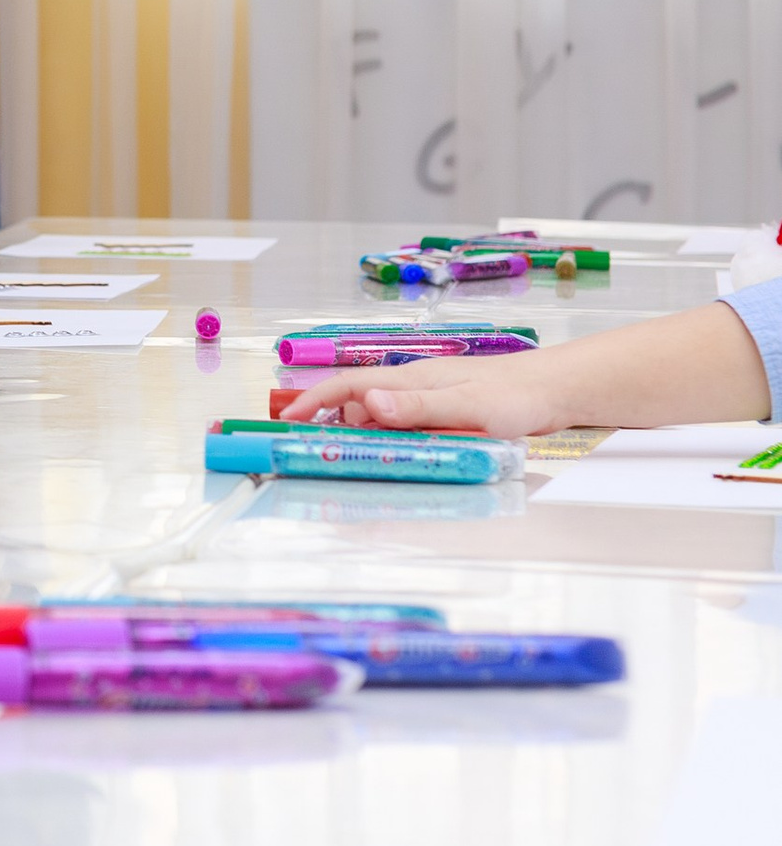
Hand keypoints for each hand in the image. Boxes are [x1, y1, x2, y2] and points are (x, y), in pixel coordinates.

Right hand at [276, 359, 560, 440]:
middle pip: (359, 405)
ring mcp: (429, 402)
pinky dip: (393, 443)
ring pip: (382, 419)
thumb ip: (420, 407)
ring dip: (367, 439)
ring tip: (358, 464)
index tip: (289, 420)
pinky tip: (402, 459)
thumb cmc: (517, 395)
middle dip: (334, 427)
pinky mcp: (444, 416)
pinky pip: (406, 429)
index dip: (316, 401)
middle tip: (320, 458)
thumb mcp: (468, 406)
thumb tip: (369, 404)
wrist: (556, 390)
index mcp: (412, 380)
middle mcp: (414, 388)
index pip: (350, 385)